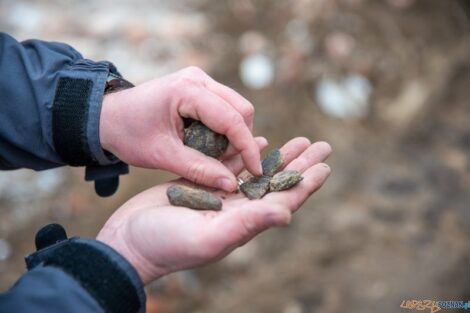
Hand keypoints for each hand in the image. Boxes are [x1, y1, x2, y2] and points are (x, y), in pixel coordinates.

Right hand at [97, 138, 331, 283]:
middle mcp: (236, 210)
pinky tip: (258, 141)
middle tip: (321, 145)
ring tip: (299, 140)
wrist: (128, 242)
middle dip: (300, 164)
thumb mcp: (206, 237)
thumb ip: (246, 226)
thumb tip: (287, 216)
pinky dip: (246, 153)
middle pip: (277, 183)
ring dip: (279, 156)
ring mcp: (219, 197)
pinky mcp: (201, 185)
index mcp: (243, 222)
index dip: (306, 183)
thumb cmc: (164, 244)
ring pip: (258, 172)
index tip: (326, 165)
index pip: (283, 200)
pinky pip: (231, 166)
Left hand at [99, 66, 260, 191]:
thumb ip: (198, 169)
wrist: (105, 116)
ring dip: (233, 136)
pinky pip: (224, 109)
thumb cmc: (128, 134)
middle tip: (226, 166)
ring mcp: (200, 80)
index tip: (256, 172)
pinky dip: (223, 130)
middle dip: (240, 141)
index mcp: (187, 90)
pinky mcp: (199, 88)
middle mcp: (198, 79)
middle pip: (241, 110)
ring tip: (213, 158)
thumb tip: (232, 184)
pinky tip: (207, 146)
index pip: (232, 118)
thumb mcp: (162, 155)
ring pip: (236, 109)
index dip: (247, 147)